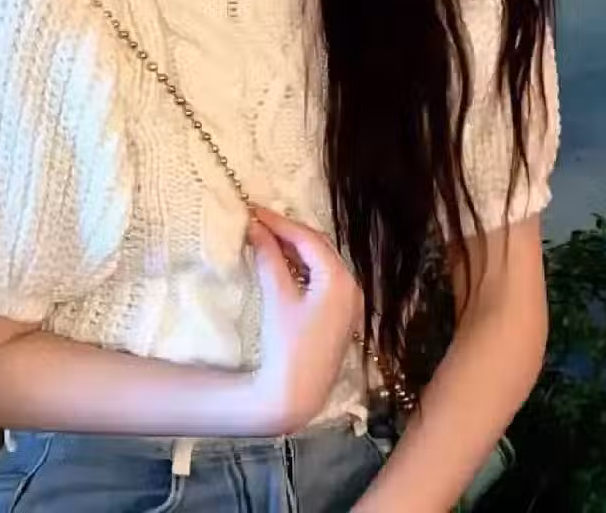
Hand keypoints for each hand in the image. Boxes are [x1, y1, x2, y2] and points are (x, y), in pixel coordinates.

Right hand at [247, 205, 361, 433]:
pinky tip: (283, 262)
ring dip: (296, 248)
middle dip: (289, 231)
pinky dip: (304, 266)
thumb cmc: (287, 345)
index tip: (254, 210)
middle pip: (319, 246)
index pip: (308, 238)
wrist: (296, 394)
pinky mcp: (341, 314)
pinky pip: (324, 278)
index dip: (280, 222)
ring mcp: (349, 301)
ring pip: (322, 261)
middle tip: (259, 221)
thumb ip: (269, 257)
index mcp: (339, 278)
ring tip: (267, 236)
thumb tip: (255, 228)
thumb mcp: (277, 296)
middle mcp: (351, 285)